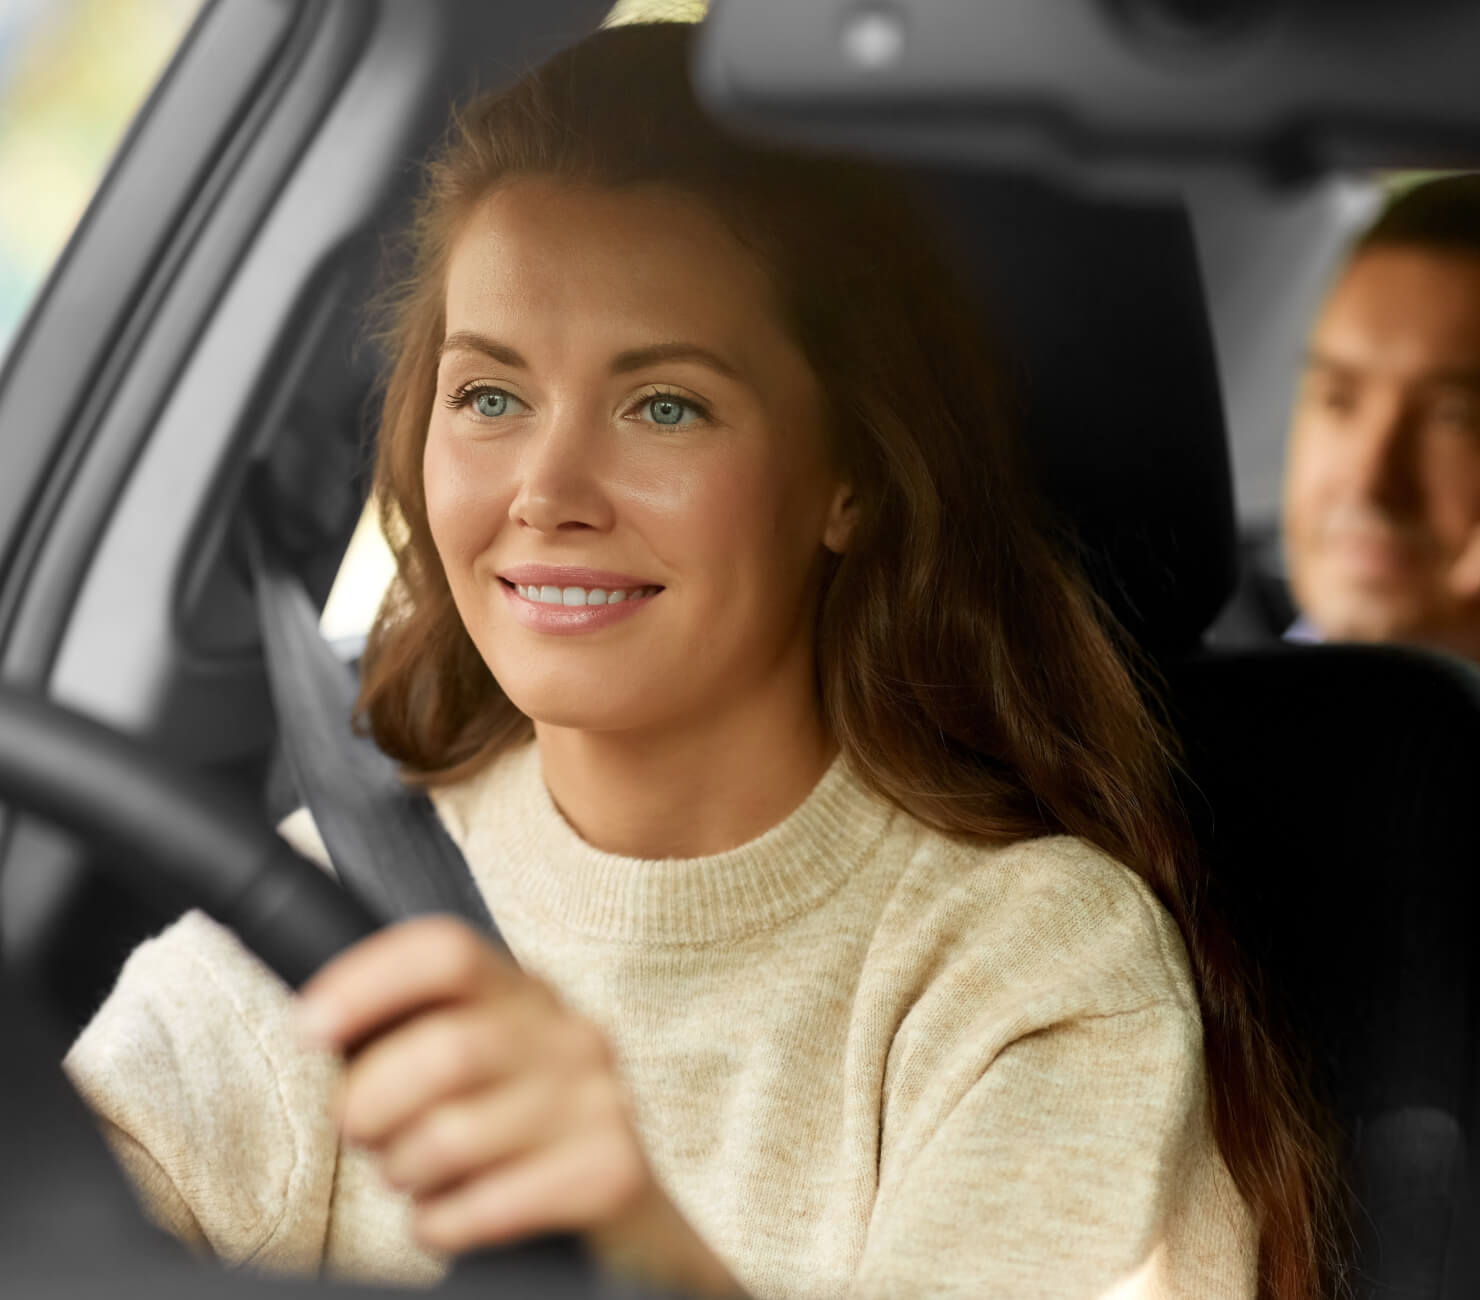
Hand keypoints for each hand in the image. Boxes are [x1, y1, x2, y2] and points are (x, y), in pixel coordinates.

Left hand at [293, 916, 742, 1295]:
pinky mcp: (610, 1172)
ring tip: (415, 1176)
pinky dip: (440, 1223)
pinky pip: (484, 1205)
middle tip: (362, 1132)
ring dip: (405, 1170)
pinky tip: (449, 1218)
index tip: (311, 1028)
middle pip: (444, 1048)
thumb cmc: (515, 1142)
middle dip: (372, 1103)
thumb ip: (414, 1034)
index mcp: (527, 993)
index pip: (446, 950)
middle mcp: (571, 1034)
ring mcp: (599, 1100)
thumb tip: (322, 1022)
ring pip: (453, 1134)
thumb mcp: (474, 1069)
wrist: (625, 1228)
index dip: (368, 981)